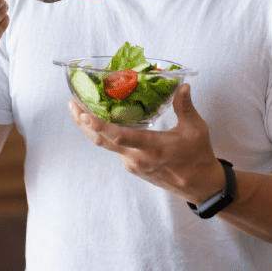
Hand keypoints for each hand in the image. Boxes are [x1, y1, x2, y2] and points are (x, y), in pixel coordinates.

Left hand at [69, 84, 225, 204]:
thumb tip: (183, 86)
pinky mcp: (133, 166)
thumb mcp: (195, 129)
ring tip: (79, 109)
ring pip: (106, 145)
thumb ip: (185, 106)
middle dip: (84, 123)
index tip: (83, 115)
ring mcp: (133, 164)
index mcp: (152, 149)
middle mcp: (137, 158)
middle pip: (103, 141)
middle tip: (71, 104)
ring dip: (91, 128)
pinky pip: (114, 148)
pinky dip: (104, 134)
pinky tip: (99, 120)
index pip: (119, 137)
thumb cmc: (198, 156)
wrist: (200, 186)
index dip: (99, 126)